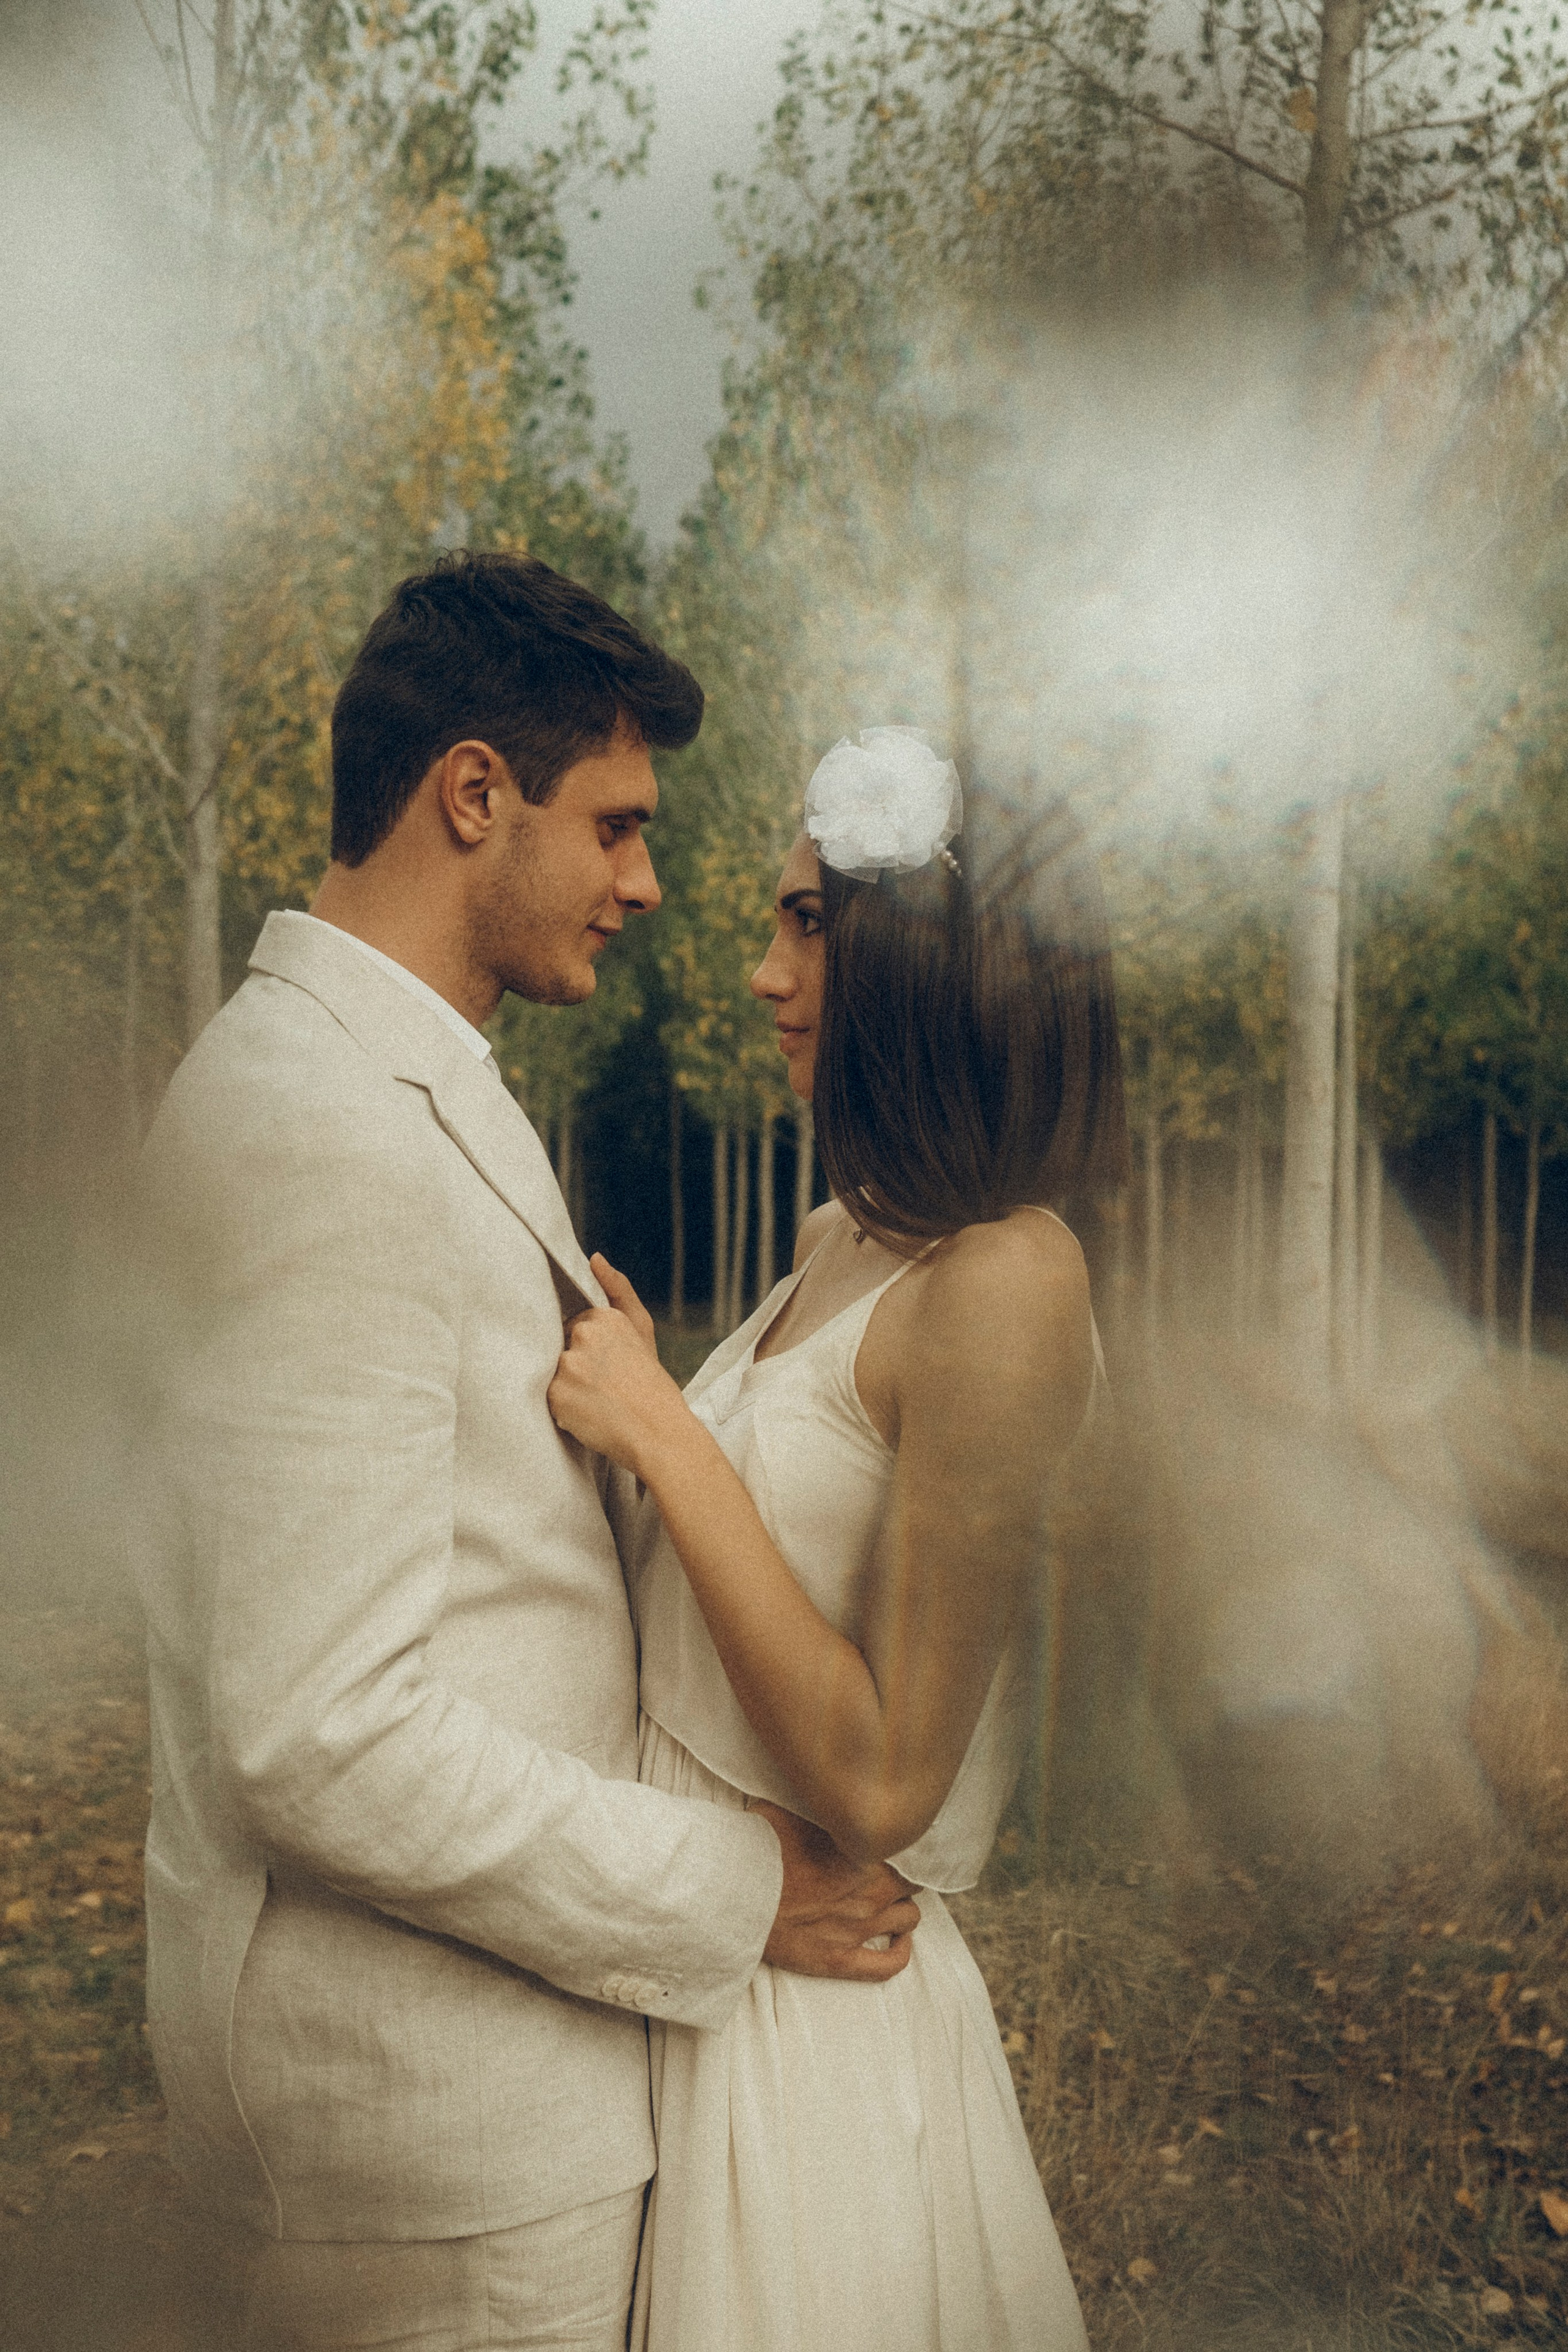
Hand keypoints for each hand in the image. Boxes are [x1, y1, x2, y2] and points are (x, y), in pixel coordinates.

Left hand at [548, 1257, 684, 1474]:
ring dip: (569, 1389)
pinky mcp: (557, 1395)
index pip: (575, 1327)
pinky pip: (550, 1399)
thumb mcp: (642, 1331)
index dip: (591, 1351)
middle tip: (605, 1388)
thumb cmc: (653, 1386)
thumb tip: (594, 1258)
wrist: (661, 1434)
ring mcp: (568, 1365)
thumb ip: (618, 1291)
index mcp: (604, 1317)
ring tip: (599, 1404)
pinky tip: (590, 1417)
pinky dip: (566, 1410)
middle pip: (561, 1348)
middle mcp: (583, 1336)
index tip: (609, 1369)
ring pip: (553, 1374)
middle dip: (577, 1366)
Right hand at [752, 1799, 920, 1983]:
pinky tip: (899, 1939)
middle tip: (888, 1869)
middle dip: (904, 1874)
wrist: (733, 1896)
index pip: (906, 1843)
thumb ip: (820, 1802)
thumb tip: (826, 1782)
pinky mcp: (839, 1960)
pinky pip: (889, 1965)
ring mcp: (858, 1928)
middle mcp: (870, 1890)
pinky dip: (902, 1951)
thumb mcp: (790, 1808)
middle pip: (911, 1880)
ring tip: (890, 1900)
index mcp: (863, 1850)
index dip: (900, 1841)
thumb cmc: (758, 1847)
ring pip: (909, 1917)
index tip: (888, 1839)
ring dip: (903, 1907)